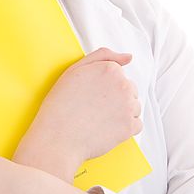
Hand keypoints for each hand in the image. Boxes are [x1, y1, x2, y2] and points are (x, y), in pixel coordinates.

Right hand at [13, 47, 142, 181]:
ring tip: (97, 118)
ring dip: (120, 112)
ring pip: (134, 106)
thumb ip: (103, 56)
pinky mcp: (130, 127)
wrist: (57, 137)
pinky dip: (124, 128)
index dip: (101, 85)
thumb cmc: (61, 105)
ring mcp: (128, 106)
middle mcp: (123, 85)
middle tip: (91, 107)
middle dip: (114, 97)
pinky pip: (136, 124)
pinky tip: (106, 128)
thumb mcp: (74, 70)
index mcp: (109, 69)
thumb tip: (128, 57)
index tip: (88, 94)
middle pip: (128, 89)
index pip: (117, 74)